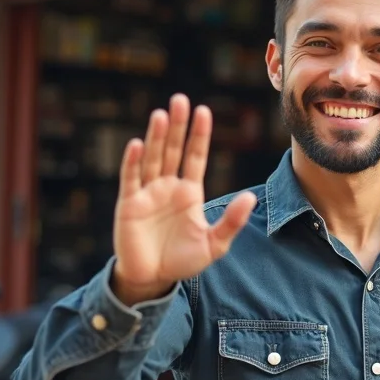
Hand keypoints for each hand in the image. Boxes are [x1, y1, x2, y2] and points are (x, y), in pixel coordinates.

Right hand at [111, 94, 256, 304]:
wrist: (153, 280)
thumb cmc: (183, 261)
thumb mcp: (214, 244)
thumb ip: (232, 221)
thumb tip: (251, 198)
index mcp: (189, 192)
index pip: (195, 156)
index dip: (199, 135)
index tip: (204, 111)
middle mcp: (168, 186)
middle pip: (173, 150)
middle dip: (178, 126)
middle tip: (180, 100)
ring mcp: (147, 193)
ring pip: (152, 158)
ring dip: (156, 137)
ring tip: (162, 114)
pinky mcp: (129, 204)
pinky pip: (131, 179)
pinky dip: (133, 162)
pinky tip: (137, 144)